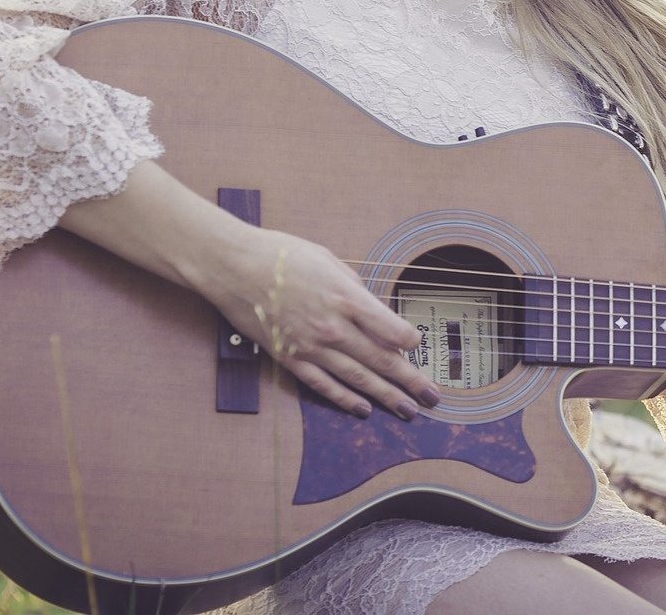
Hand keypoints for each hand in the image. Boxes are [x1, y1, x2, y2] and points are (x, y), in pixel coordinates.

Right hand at [195, 227, 441, 420]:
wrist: (233, 267)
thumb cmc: (281, 256)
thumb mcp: (328, 260)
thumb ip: (354, 287)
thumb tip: (372, 307)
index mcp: (347, 298)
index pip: (392, 329)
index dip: (411, 341)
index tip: (419, 346)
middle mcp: (334, 328)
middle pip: (382, 361)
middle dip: (411, 381)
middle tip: (432, 397)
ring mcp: (312, 348)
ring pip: (358, 380)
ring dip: (386, 397)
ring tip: (408, 410)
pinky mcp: (291, 359)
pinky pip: (324, 385)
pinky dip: (346, 400)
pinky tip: (364, 409)